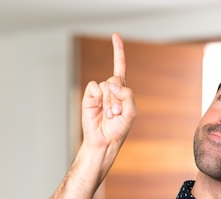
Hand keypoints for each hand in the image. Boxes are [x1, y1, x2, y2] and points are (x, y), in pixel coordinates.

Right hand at [81, 33, 136, 156]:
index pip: (119, 67)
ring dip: (109, 101)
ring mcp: (99, 94)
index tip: (115, 36)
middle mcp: (110, 90)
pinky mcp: (89, 97)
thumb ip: (127, 95)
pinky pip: (94, 87)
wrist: (104, 141)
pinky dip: (98, 97)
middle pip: (116, 79)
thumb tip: (112, 83)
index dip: (118, 51)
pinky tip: (98, 109)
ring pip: (106, 84)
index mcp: (121, 91)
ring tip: (109, 115)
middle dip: (118, 95)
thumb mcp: (131, 111)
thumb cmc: (118, 129)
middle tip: (116, 112)